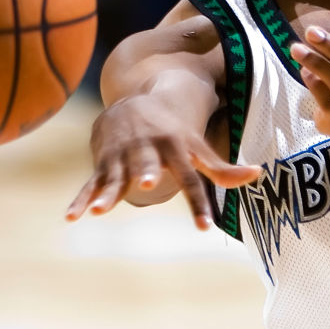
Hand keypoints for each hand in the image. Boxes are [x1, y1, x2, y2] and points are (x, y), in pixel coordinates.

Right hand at [65, 95, 260, 229]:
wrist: (134, 101)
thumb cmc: (174, 132)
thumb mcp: (197, 147)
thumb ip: (221, 168)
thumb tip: (257, 174)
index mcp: (175, 148)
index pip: (190, 179)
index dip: (198, 202)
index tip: (204, 227)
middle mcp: (148, 151)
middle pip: (148, 165)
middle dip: (147, 172)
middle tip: (149, 183)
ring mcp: (123, 156)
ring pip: (115, 177)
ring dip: (107, 193)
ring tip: (98, 211)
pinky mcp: (103, 163)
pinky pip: (91, 183)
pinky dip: (81, 200)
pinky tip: (71, 218)